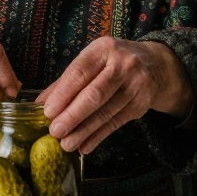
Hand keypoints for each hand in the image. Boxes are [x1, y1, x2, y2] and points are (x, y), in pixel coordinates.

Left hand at [36, 37, 191, 153]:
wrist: (156, 66)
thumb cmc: (113, 62)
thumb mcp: (92, 61)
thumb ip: (66, 81)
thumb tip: (39, 104)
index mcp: (103, 49)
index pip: (79, 72)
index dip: (63, 93)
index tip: (47, 111)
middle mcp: (122, 64)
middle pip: (95, 94)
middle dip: (72, 115)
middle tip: (55, 131)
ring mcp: (136, 84)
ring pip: (106, 112)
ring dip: (84, 131)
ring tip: (66, 144)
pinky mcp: (142, 104)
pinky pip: (116, 123)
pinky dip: (98, 136)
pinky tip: (84, 146)